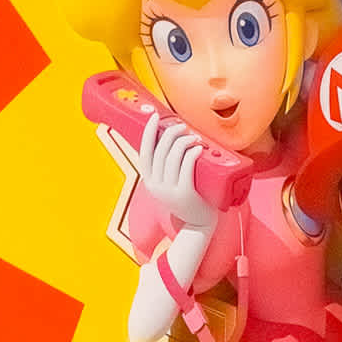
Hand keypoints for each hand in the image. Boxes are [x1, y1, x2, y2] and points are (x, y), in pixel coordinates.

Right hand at [137, 112, 217, 236]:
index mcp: (150, 180)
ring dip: (184, 141)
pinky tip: (197, 148)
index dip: (148, 132)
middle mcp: (156, 185)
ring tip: (194, 138)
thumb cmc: (187, 199)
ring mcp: (169, 190)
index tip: (155, 117)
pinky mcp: (184, 193)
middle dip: (171, 133)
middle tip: (183, 126)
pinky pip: (186, 167)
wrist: (197, 225)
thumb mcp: (170, 184)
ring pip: (173, 157)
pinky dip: (191, 154)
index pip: (144, 152)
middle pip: (160, 150)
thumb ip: (167, 168)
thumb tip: (172, 140)